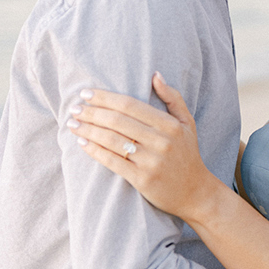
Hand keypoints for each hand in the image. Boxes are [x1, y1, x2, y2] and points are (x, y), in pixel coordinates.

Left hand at [69, 73, 218, 222]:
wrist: (195, 193)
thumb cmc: (187, 154)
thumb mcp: (187, 123)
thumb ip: (173, 97)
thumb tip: (154, 75)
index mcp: (170, 125)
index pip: (130, 105)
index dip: (105, 98)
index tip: (86, 93)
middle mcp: (161, 142)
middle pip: (118, 121)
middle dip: (92, 112)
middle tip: (74, 108)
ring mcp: (151, 161)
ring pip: (112, 141)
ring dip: (88, 130)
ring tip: (73, 123)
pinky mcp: (142, 180)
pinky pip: (113, 162)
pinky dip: (94, 151)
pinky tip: (82, 143)